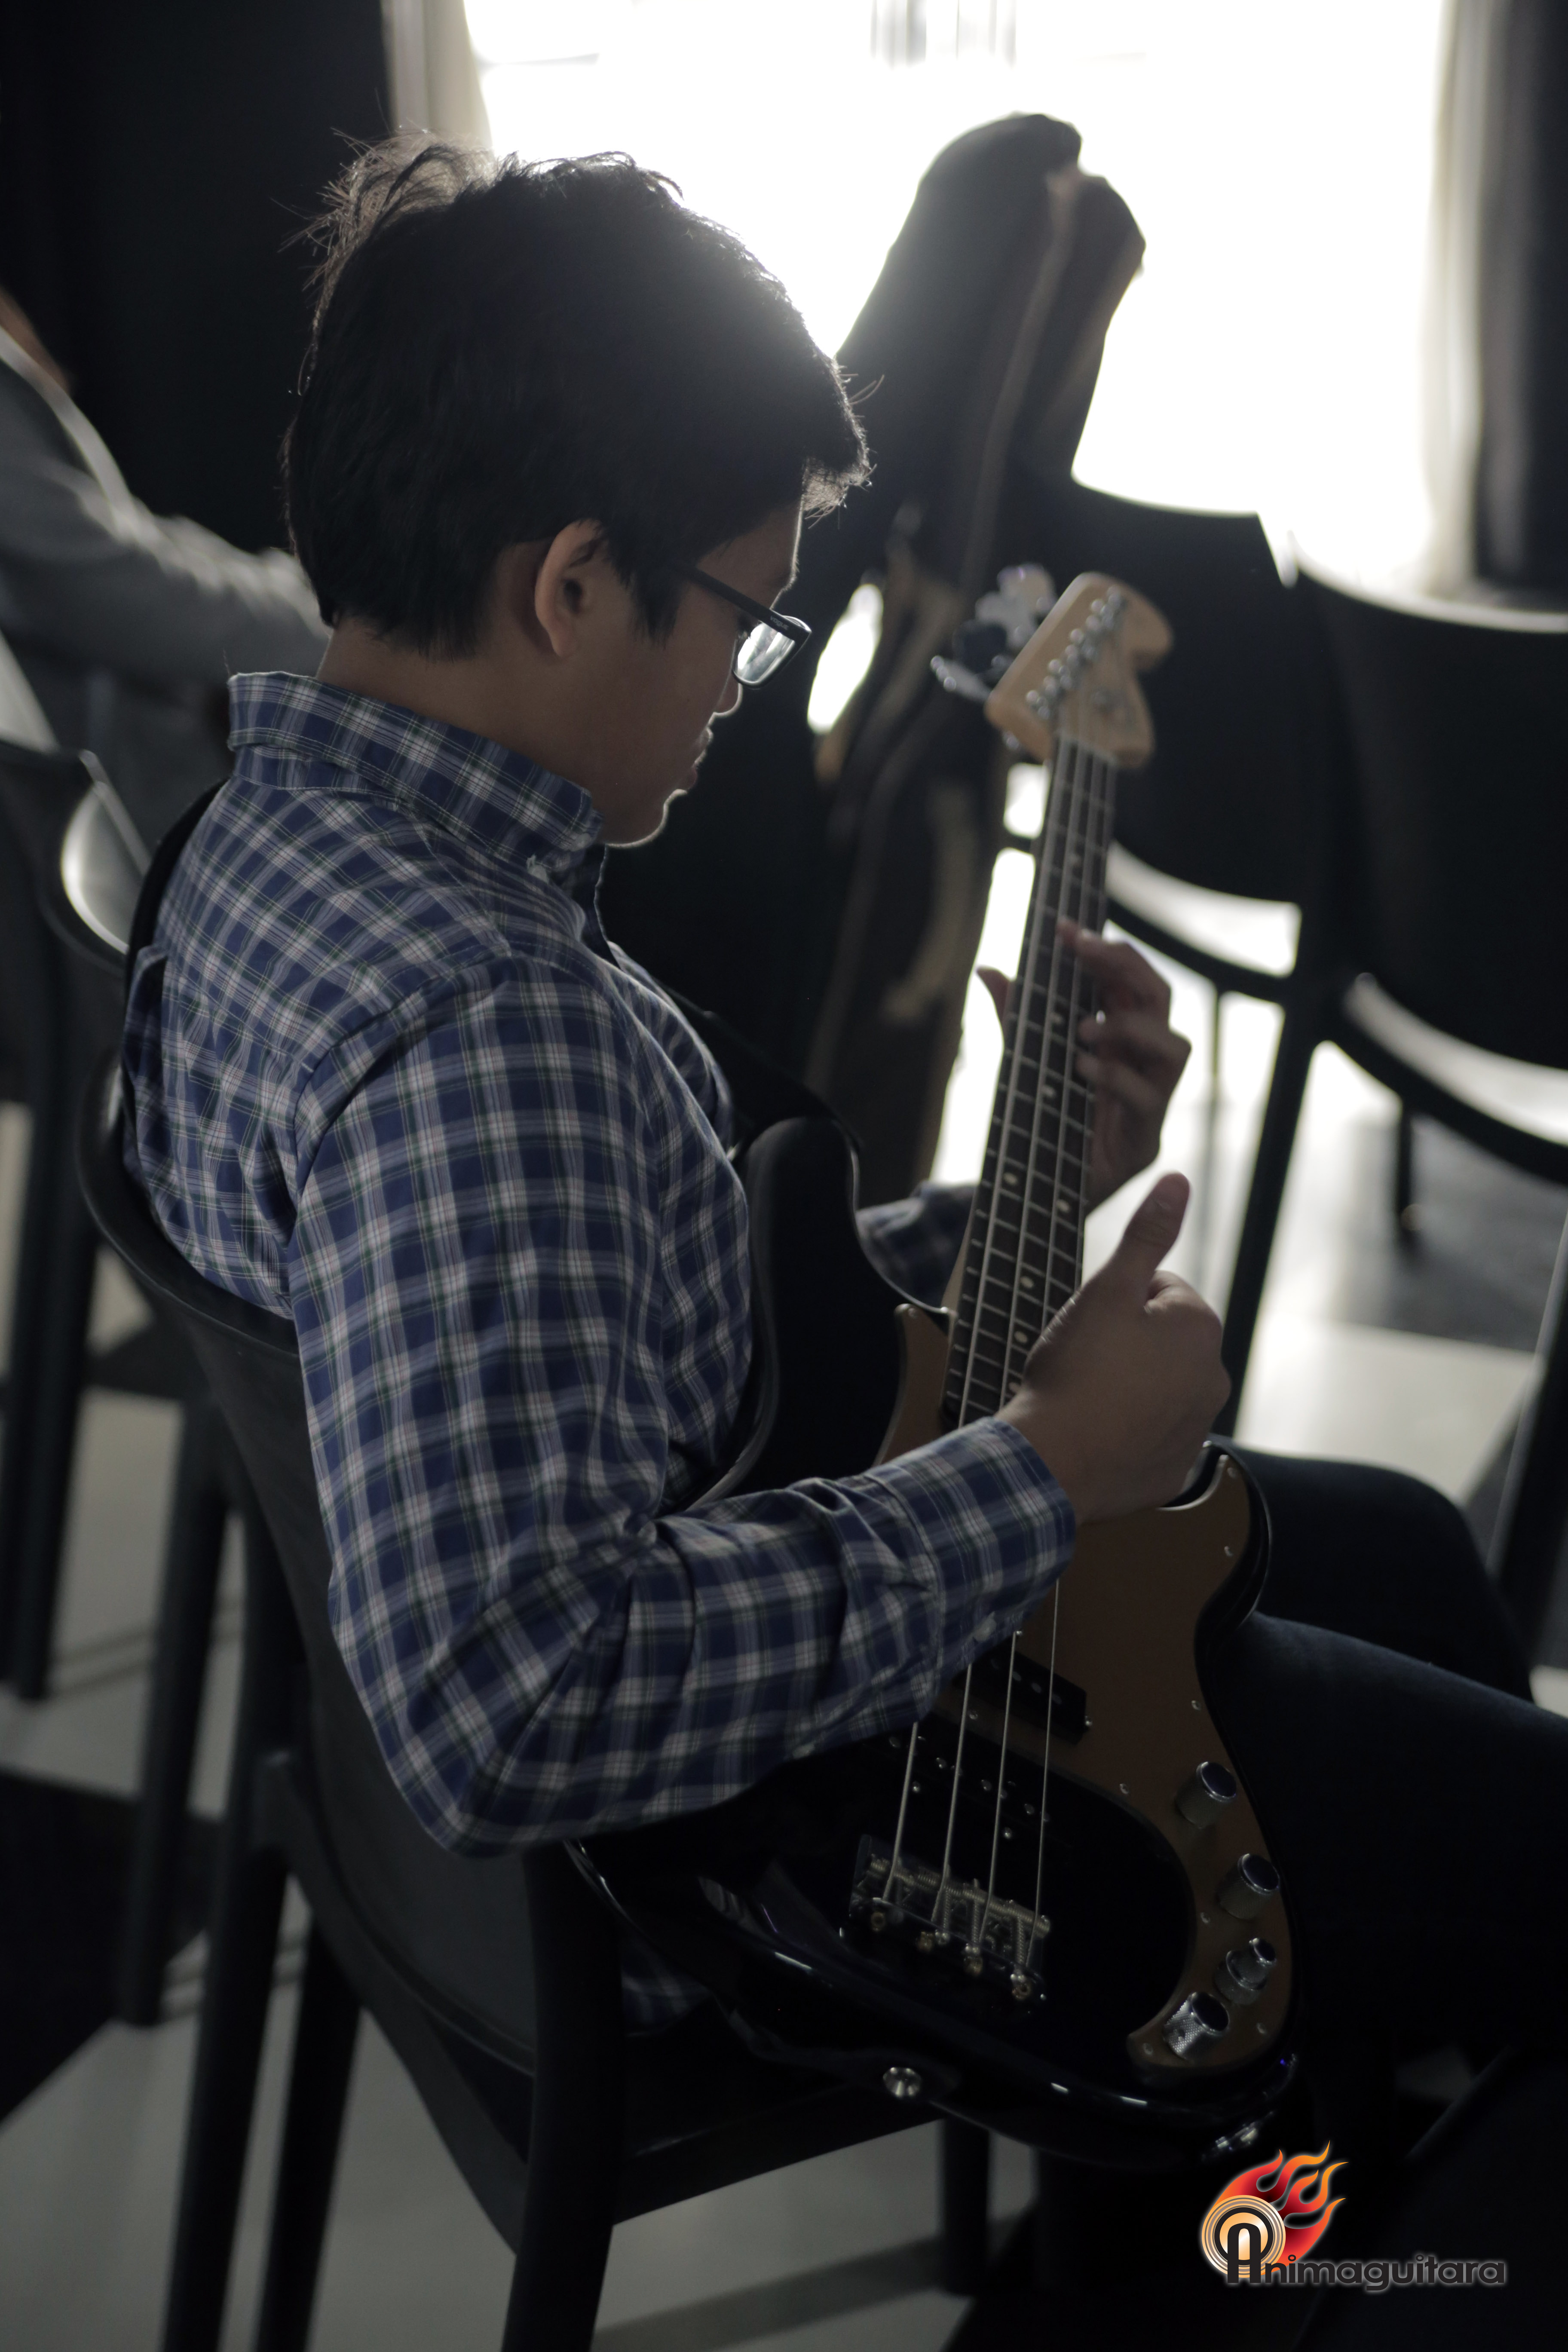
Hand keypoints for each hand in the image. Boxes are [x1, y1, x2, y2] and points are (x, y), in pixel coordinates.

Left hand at [978, 923, 1189, 1208]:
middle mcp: (1142, 1066)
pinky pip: (1148, 1100)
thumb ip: (1014, 1020)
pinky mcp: (1144, 1141)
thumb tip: (989, 969)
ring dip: (1130, 1028)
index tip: (1065, 929)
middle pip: (1161, 1000)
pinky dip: (1115, 1077)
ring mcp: (1150, 1103)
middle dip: (1124, 966)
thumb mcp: (1020, 1064)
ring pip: (1176, 1048)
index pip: (1131, 982)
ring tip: (1082, 1030)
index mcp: (1120, 1041)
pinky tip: (1080, 1069)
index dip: (1108, 950)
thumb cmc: (1039, 1126)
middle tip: (1082, 949)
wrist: (1034, 1198)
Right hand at [998, 1173, 1228, 1522]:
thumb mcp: (1106, 1291)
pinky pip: (1151, 1435)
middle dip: (1128, 1342)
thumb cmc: (1076, 1371)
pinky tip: (1096, 1431)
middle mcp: (1212, 1378)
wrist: (1052, 1460)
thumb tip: (1178, 1180)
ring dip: (1128, 1384)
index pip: (1158, 1289)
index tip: (1089, 1325)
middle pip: (1161, 1340)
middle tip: (1084, 1359)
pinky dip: (1127, 1431)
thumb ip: (1146, 1235)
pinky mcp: (1174, 1468)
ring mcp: (1196, 1428)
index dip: (1116, 1300)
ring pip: (1157, 1386)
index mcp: (1200, 1329)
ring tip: (1087, 1395)